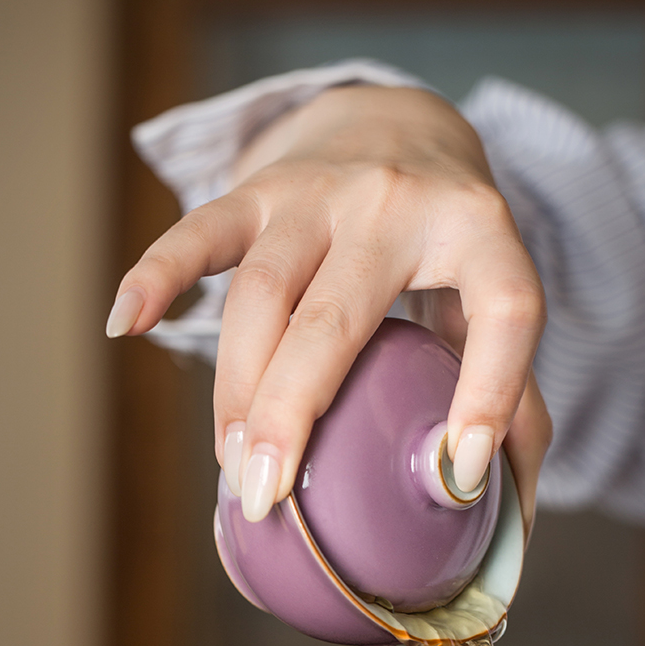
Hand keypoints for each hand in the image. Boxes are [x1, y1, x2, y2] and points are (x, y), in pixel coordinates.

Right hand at [107, 85, 549, 529]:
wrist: (398, 121)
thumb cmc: (451, 242)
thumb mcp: (494, 303)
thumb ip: (516, 400)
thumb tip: (508, 524)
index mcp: (479, 232)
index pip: (501, 311)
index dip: (489, 395)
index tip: (463, 475)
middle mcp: (396, 204)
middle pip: (335, 319)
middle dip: (292, 414)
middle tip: (268, 496)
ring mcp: (319, 191)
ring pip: (260, 293)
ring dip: (237, 387)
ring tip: (232, 464)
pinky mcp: (258, 187)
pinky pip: (199, 231)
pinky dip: (159, 276)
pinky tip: (128, 324)